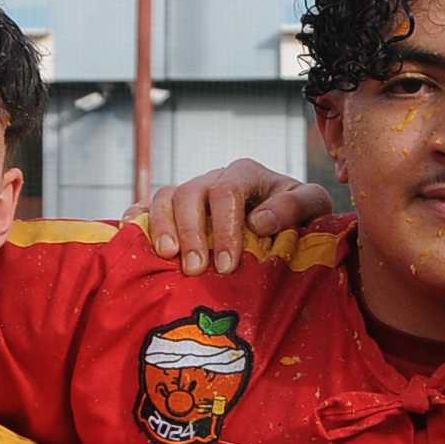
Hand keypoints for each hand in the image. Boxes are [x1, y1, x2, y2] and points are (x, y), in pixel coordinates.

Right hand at [140, 159, 331, 275]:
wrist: (291, 223)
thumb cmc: (303, 216)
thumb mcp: (313, 205)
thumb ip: (294, 207)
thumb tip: (258, 221)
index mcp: (245, 173)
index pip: (226, 191)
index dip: (224, 227)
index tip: (227, 265)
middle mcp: (214, 179)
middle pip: (190, 193)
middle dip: (190, 232)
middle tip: (196, 270)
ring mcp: (192, 194)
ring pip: (165, 197)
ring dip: (162, 227)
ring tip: (168, 257)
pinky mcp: (175, 211)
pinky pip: (147, 207)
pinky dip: (136, 218)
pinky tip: (131, 235)